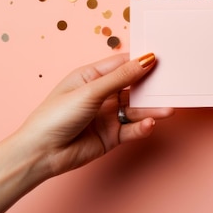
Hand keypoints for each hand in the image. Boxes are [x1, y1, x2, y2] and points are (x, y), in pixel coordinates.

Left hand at [17, 52, 173, 179]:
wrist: (40, 154)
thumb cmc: (55, 116)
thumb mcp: (91, 91)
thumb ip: (122, 77)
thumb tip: (146, 59)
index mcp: (92, 76)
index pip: (123, 64)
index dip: (142, 61)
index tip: (163, 57)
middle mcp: (102, 94)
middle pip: (134, 86)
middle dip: (152, 86)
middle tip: (172, 83)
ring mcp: (107, 115)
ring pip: (136, 108)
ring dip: (151, 109)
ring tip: (167, 109)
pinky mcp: (111, 136)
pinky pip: (132, 128)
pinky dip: (142, 126)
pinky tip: (148, 124)